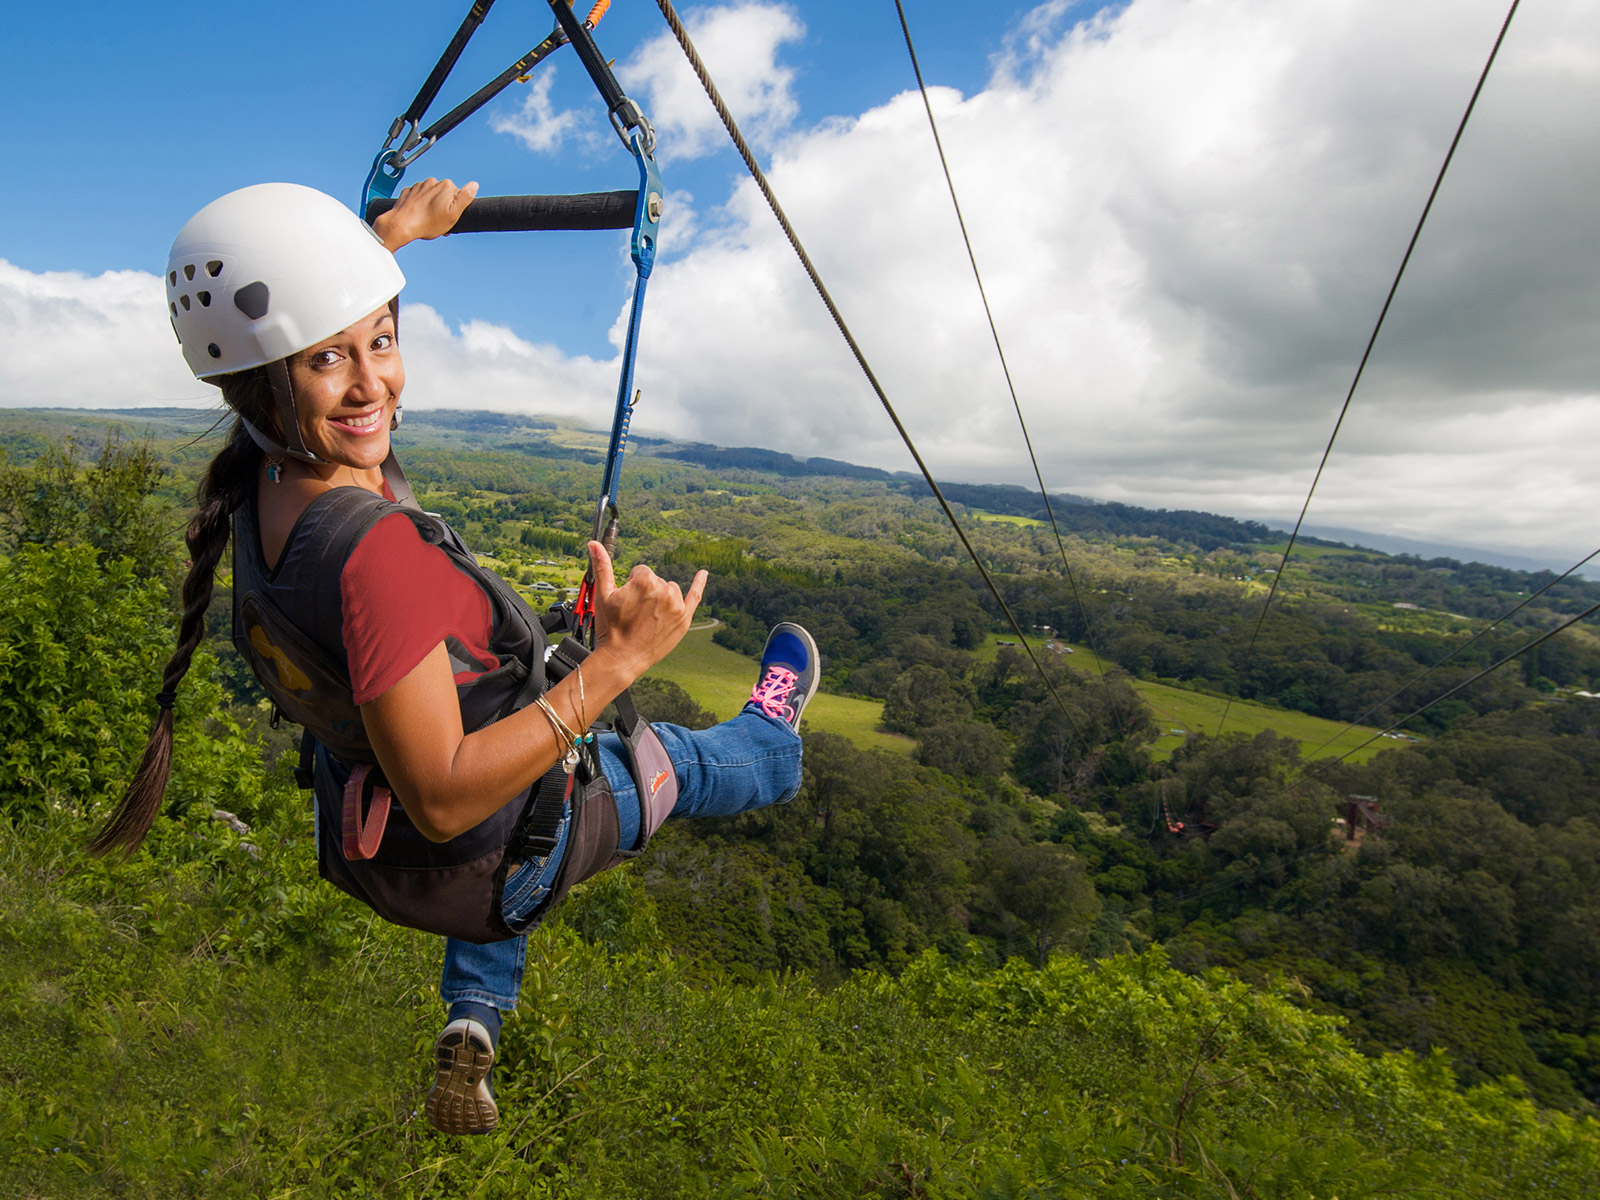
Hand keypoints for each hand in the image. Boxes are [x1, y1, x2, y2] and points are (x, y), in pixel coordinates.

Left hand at [372, 177, 478, 250]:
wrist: (402, 225)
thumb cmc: (427, 223)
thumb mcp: (453, 214)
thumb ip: (465, 197)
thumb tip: (474, 185)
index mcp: (446, 186)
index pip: (457, 196)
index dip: (455, 209)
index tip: (449, 218)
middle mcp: (432, 182)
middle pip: (444, 195)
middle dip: (443, 207)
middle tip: (438, 222)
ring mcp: (419, 186)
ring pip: (431, 196)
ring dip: (431, 206)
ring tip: (427, 220)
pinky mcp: (409, 191)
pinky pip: (418, 197)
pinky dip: (419, 205)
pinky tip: (418, 215)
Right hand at [587, 540, 706, 676]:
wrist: (622, 658)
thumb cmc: (611, 627)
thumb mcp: (603, 594)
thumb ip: (602, 566)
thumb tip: (594, 543)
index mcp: (645, 580)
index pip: (641, 572)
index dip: (631, 586)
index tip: (627, 602)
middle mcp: (664, 590)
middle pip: (656, 581)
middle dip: (646, 593)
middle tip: (635, 614)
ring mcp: (676, 605)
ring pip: (669, 590)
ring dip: (661, 598)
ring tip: (648, 618)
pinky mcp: (684, 618)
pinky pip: (695, 596)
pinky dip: (699, 584)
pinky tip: (703, 573)